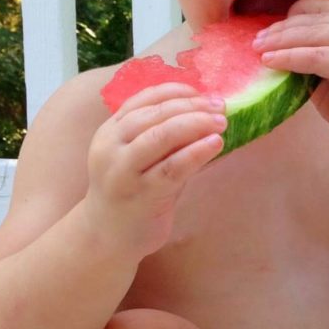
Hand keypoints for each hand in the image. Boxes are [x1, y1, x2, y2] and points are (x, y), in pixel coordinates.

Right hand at [83, 83, 226, 256]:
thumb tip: (204, 111)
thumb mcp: (138, 157)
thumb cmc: (131, 191)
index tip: (202, 93)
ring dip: (195, 124)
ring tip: (221, 122)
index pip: (143, 100)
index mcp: (110, 131)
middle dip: (191, 106)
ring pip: (161, 135)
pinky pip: (173, 167)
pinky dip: (196, 152)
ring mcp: (124, 172)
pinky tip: (215, 144)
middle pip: (154, 115)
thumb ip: (162, 135)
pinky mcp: (142, 195)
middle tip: (219, 106)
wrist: (107, 236)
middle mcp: (111, 147)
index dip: (175, 92)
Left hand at [254, 0, 328, 153]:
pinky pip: (316, 56)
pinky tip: (270, 61)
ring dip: (281, 41)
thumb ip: (310, 60)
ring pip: (314, 35)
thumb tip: (272, 50)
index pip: (324, 9)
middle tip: (254, 40)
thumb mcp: (328, 77)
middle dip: (281, 29)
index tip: (270, 28)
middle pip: (315, 21)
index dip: (295, 14)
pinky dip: (290, 57)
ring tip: (257, 49)